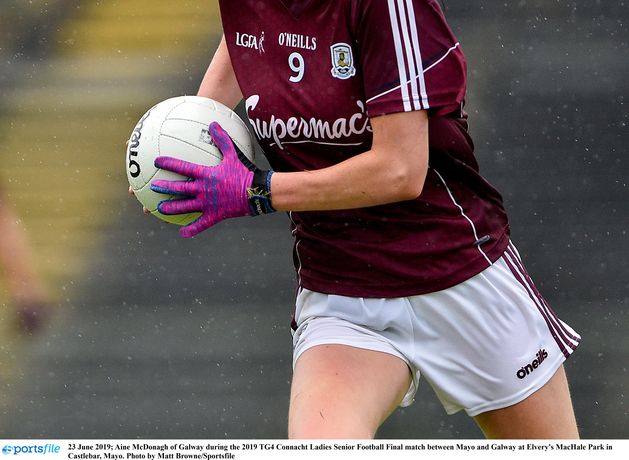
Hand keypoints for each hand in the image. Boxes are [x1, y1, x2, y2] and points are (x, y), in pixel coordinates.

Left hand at [150, 122, 273, 237]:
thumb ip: (222, 140)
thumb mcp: (233, 155)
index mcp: (206, 174)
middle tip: (153, 187)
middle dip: (165, 187)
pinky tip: (182, 233)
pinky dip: (191, 229)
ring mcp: (207, 204)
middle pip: (179, 189)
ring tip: (160, 209)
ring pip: (185, 207)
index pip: (183, 167)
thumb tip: (213, 124)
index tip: (157, 161)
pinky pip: (200, 224)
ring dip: (171, 208)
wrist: (256, 192)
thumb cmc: (245, 172)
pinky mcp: (214, 216)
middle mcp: (203, 190)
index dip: (169, 163)